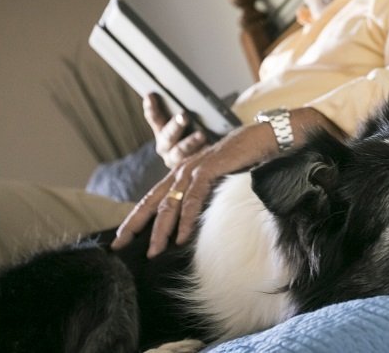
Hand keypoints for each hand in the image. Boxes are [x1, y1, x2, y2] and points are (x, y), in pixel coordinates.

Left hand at [111, 107, 344, 257]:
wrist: (268, 137)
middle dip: (135, 224)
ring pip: (170, 203)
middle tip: (119, 245)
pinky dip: (186, 218)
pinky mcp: (210, 168)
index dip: (137, 217)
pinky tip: (181, 236)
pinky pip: (194, 198)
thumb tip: (197, 223)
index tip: (122, 238)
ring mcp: (196, 168)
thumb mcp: (221, 181)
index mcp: (184, 173)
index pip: (154, 198)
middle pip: (153, 200)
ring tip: (154, 251)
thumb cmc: (247, 159)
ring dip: (161, 229)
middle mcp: (184, 170)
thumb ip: (207, 196)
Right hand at [144, 93, 206, 168]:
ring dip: (190, 142)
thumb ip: (183, 113)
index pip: (154, 117)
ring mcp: (174, 160)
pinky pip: (194, 162)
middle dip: (175, 124)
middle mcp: (164, 146)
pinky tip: (211, 147)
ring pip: (179, 151)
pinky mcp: (187, 169)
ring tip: (202, 135)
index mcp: (161, 131)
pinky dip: (202, 154)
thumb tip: (187, 93)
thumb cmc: (195, 132)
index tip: (151, 94)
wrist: (202, 157)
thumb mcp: (187, 122)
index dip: (151, 107)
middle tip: (183, 115)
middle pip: (167, 135)